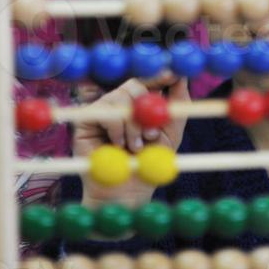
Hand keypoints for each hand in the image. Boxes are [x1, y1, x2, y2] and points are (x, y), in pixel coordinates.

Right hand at [74, 73, 188, 209]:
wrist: (127, 193)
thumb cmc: (148, 165)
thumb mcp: (170, 134)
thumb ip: (178, 105)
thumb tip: (182, 75)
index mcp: (139, 103)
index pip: (148, 80)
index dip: (159, 75)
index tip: (172, 75)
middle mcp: (120, 103)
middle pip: (134, 84)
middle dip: (147, 108)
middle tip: (151, 135)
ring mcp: (102, 110)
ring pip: (120, 97)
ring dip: (133, 125)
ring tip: (135, 147)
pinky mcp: (86, 120)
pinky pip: (105, 110)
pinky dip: (117, 128)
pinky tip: (118, 146)